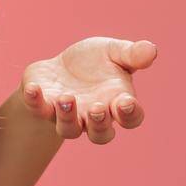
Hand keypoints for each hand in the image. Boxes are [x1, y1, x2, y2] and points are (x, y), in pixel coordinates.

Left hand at [18, 37, 158, 144]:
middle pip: (101, 135)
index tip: (126, 102)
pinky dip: (35, 101)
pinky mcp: (43, 107)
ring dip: (68, 118)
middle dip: (99, 124)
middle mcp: (93, 117)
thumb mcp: (113, 52)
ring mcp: (67, 116)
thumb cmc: (95, 62)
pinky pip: (38, 110)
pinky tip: (33, 87)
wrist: (62, 65)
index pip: (130, 118)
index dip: (130, 114)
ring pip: (69, 130)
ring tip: (66, 99)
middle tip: (96, 109)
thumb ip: (132, 54)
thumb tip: (152, 50)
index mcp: (117, 103)